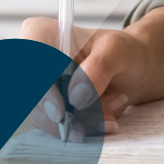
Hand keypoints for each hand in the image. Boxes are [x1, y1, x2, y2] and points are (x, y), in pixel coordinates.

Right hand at [20, 18, 145, 141]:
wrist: (135, 69)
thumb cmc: (124, 50)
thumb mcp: (120, 49)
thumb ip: (101, 65)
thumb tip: (77, 95)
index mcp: (48, 34)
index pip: (28, 55)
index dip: (37, 84)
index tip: (61, 110)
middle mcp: (37, 61)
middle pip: (29, 95)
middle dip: (65, 115)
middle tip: (97, 120)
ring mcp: (40, 88)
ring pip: (42, 117)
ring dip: (78, 123)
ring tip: (110, 115)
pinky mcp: (48, 109)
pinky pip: (54, 127)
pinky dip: (80, 129)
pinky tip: (104, 122)